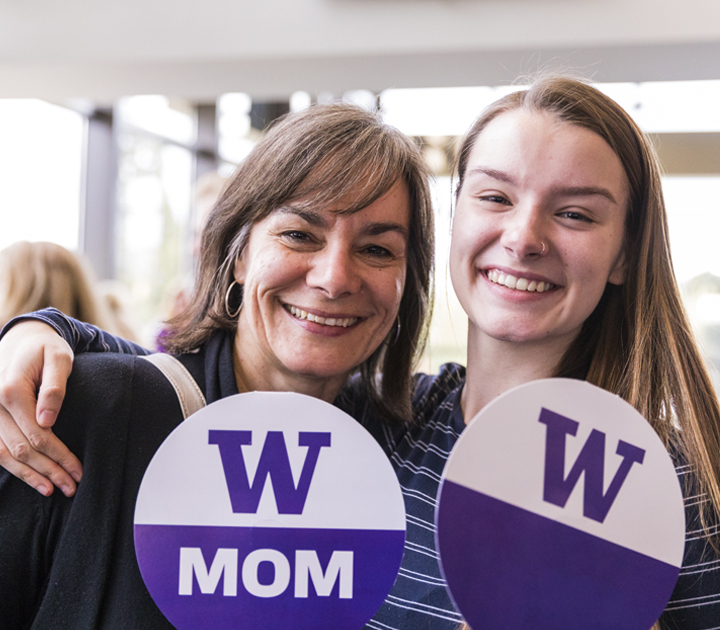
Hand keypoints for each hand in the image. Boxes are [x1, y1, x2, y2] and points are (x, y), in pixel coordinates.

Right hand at [0, 321, 81, 495]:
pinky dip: (14, 468)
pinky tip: (33, 479)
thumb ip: (54, 387)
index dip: (59, 456)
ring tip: (54, 490)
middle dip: (48, 470)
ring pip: (4, 455)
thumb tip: (47, 420)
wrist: (23, 338)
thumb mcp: (58, 358)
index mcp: (10, 391)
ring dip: (30, 476)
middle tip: (72, 487)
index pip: (37, 434)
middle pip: (21, 449)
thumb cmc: (46, 348)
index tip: (78, 470)